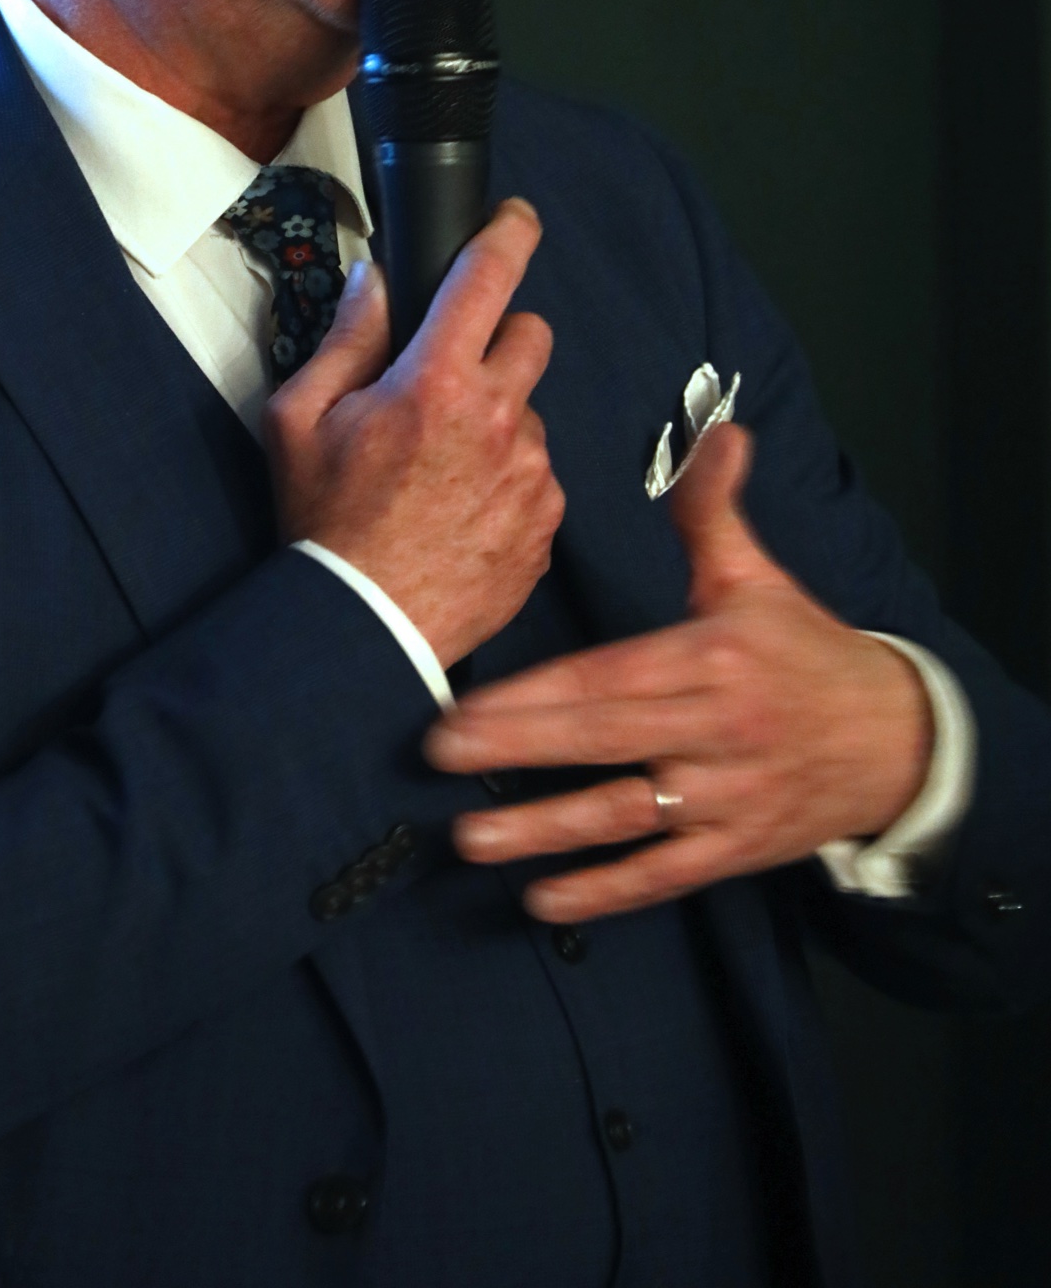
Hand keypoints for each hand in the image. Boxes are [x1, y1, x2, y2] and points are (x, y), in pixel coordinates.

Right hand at [265, 199, 563, 667]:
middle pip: (531, 336)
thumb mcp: (297, 420)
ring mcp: (531, 474)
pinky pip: (540, 474)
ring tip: (442, 469)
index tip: (515, 218)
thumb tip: (377, 280)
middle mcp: (497, 419)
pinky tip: (461, 509)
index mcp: (435, 381)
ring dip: (498, 420)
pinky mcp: (547, 522)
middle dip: (496, 342)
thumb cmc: (324, 525)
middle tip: (449, 379)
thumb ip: (344, 338)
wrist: (364, 630)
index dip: (508, 231)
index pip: (490, 276)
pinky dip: (508, 479)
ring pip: (532, 411)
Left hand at [422, 421, 932, 919]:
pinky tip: (544, 899)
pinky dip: (605, 891)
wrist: (894, 740)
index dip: (534, 695)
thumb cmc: (805, 652)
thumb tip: (717, 433)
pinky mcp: (734, 850)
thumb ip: (714, 511)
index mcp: (710, 658)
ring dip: (545, 832)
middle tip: (437, 756)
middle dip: (516, 750)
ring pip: (625, 817)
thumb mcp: (757, 577)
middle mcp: (715, 732)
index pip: (608, 678)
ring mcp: (724, 798)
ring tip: (472, 840)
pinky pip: (663, 874)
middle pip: (604, 742)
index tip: (464, 703)